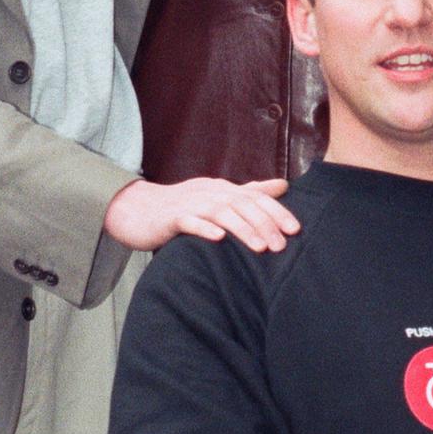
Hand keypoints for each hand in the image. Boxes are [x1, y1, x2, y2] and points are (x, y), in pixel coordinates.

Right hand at [103, 175, 299, 253]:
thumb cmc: (183, 207)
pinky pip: (189, 222)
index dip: (276, 212)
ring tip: (260, 247)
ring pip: (220, 213)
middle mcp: (209, 192)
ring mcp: (189, 204)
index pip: (255, 198)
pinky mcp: (171, 218)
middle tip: (281, 245)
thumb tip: (283, 185)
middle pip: (241, 204)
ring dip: (242, 229)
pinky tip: (218, 239)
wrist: (137, 209)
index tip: (295, 229)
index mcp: (222, 189)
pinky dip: (204, 228)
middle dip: (264, 224)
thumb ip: (251, 192)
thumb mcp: (219, 197)